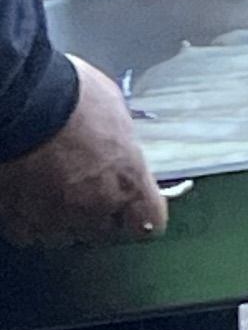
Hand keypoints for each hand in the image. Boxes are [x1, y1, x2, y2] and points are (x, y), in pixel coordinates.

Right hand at [0, 58, 165, 248]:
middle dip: (96, 214)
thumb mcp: (115, 115)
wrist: (19, 95)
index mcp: (128, 181)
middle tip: (81, 188)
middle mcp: (94, 207)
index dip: (140, 215)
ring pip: (63, 236)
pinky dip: (26, 219)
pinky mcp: (15, 218)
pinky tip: (23, 197)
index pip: (150, 222)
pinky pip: (26, 232)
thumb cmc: (71, 94)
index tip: (132, 205)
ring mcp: (53, 217)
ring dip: (59, 219)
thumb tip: (118, 150)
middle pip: (103, 231)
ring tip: (48, 191)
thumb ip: (120, 147)